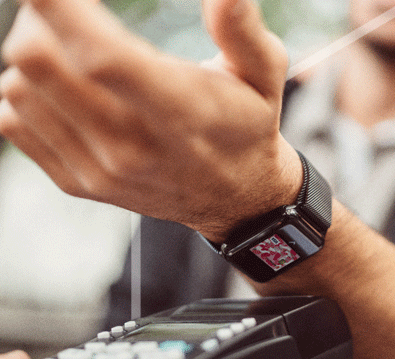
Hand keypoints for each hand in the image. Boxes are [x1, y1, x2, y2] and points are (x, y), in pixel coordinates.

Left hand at [0, 0, 301, 241]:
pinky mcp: (78, 182)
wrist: (235, 199)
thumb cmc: (247, 126)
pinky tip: (66, 90)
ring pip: (19, 87)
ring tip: (73, 52)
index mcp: (182, 114)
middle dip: (40, 17)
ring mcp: (99, 170)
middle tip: (69, 11)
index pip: (103, 57)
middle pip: (39, 62)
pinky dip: (28, 93)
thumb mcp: (265, 76)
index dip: (62, 8)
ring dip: (34, 55)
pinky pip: (15, 122)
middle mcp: (132, 148)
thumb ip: (243, 32)